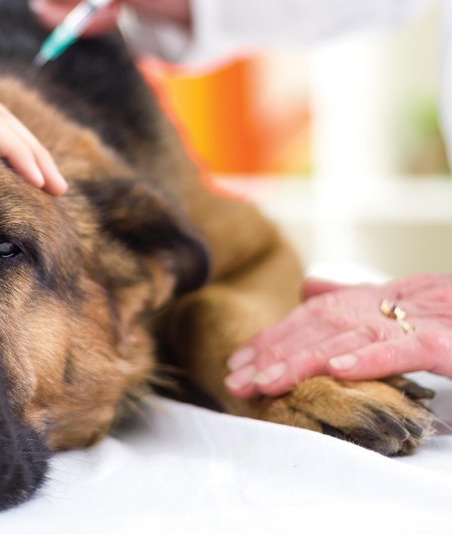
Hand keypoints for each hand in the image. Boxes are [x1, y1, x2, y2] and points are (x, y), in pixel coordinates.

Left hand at [224, 274, 451, 398]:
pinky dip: (370, 357)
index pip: (319, 315)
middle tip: (238, 378)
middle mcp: (404, 299)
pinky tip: (336, 370)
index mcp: (391, 296)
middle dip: (276, 352)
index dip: (275, 337)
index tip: (239, 363)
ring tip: (268, 380)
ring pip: (355, 335)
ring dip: (305, 359)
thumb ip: (362, 302)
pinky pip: (408, 348)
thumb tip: (309, 288)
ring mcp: (430, 317)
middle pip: (326, 323)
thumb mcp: (413, 311)